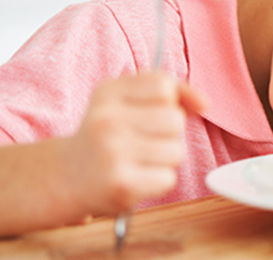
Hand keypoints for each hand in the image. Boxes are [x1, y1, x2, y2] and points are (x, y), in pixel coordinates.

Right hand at [61, 72, 206, 215]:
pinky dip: (158, 181)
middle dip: (168, 133)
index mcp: (108, 93)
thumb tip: (206, 102)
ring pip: (176, 151)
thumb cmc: (107, 134)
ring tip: (138, 160)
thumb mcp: (128, 101)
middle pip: (175, 120)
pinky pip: (168, 178)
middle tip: (141, 141)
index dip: (167, 102)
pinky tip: (136, 178)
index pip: (164, 86)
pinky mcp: (121, 185)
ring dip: (165, 160)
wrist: (66, 177)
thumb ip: (172, 92)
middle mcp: (106, 120)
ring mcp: (112, 153)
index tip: (147, 113)